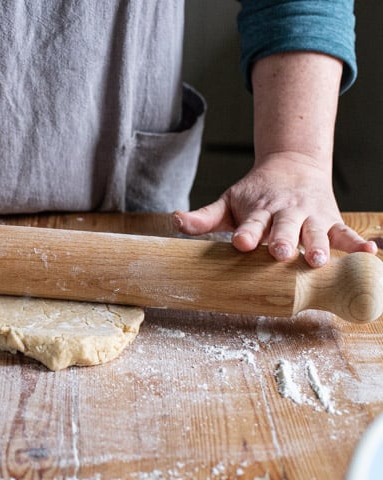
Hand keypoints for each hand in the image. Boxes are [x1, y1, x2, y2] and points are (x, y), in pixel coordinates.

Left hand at [174, 153, 376, 266]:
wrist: (292, 166)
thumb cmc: (255, 193)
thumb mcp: (228, 201)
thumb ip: (203, 216)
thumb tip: (174, 220)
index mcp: (259, 211)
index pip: (251, 223)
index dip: (246, 233)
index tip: (241, 243)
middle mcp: (286, 214)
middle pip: (285, 228)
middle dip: (283, 240)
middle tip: (280, 252)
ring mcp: (310, 217)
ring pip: (316, 232)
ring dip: (318, 245)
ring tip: (319, 260)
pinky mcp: (331, 220)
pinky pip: (346, 233)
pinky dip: (359, 243)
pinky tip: (371, 254)